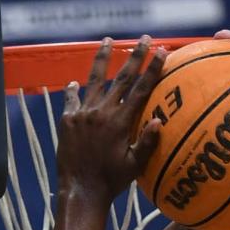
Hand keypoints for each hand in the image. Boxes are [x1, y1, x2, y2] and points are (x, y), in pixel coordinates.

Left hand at [57, 37, 167, 204]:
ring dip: (102, 58)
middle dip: (135, 56)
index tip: (162, 52)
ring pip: (95, 79)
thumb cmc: (111, 182)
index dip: (152, 69)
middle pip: (121, 77)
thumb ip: (146, 143)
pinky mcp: (68, 120)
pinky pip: (71, 99)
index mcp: (120, 122)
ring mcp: (83, 113)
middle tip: (145, 39)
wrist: (81, 190)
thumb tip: (159, 121)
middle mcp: (101, 111)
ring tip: (107, 40)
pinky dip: (74, 90)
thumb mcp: (134, 166)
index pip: (140, 89)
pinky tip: (75, 83)